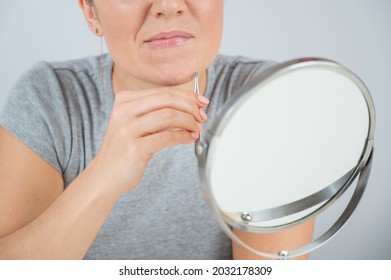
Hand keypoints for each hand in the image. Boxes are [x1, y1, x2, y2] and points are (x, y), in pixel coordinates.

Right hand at [91, 87, 208, 196]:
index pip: (162, 91)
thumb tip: (191, 106)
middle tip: (202, 116)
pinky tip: (190, 138)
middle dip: (190, 107)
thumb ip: (157, 112)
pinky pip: (167, 137)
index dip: (186, 96)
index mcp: (124, 101)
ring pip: (169, 116)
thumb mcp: (137, 124)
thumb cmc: (125, 149)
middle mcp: (123, 111)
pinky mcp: (134, 148)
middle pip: (166, 99)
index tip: (201, 102)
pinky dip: (184, 136)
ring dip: (189, 122)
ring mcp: (127, 129)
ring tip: (196, 129)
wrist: (105, 175)